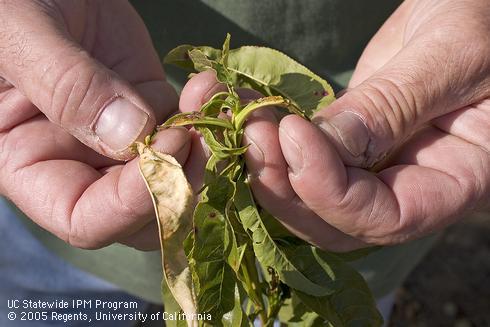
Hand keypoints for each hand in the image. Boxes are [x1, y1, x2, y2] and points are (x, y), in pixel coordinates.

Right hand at [0, 0, 188, 249]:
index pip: (85, 219)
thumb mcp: (17, 34)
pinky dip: (205, 116)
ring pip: (173, 174)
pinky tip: (209, 88)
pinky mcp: (148, 103)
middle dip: (181, 187)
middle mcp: (78, 162)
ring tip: (215, 105)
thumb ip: (67, 87)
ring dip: (204, 151)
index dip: (132, 203)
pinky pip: (185, 127)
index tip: (167, 150)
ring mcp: (118, 135)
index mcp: (28, 164)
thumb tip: (132, 136)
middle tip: (207, 141)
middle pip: (140, 212)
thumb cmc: (6, 2)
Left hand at [182, 0, 489, 251]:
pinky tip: (237, 104)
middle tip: (250, 133)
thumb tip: (325, 145)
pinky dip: (265, 135)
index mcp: (452, 182)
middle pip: (332, 219)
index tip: (294, 135)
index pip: (383, 217)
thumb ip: (394, 105)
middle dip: (283, 185)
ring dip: (261, 162)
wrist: (476, 6)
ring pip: (304, 192)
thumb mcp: (453, 55)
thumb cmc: (489, 22)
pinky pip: (299, 151)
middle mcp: (405, 185)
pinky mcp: (344, 138)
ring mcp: (370, 165)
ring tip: (229, 115)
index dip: (330, 190)